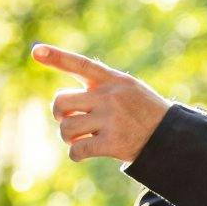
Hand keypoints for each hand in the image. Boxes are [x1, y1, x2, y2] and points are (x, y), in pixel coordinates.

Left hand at [33, 44, 171, 162]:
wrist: (169, 137)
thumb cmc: (142, 111)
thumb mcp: (127, 88)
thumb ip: (99, 85)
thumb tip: (61, 102)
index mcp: (112, 80)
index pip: (81, 64)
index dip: (57, 57)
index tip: (37, 51)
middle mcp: (110, 97)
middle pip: (61, 102)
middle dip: (60, 115)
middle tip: (69, 120)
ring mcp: (111, 120)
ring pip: (67, 128)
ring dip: (68, 137)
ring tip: (80, 138)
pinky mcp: (112, 143)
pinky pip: (78, 150)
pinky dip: (76, 154)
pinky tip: (82, 153)